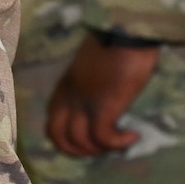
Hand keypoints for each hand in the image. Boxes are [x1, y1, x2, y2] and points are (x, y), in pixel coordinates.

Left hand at [45, 33, 159, 156]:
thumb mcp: (92, 68)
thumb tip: (102, 99)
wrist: (126, 32)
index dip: (67, 139)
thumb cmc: (114, 44)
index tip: (90, 140)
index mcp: (64, 87)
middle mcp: (68, 97)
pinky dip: (117, 143)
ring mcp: (83, 102)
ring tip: (120, 141)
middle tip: (103, 149)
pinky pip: (103, 137)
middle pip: (58, 137)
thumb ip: (89, 85)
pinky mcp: (102, 106)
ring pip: (79, 141)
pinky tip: (132, 136)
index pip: (52, 123)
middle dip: (78, 151)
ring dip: (100, 149)